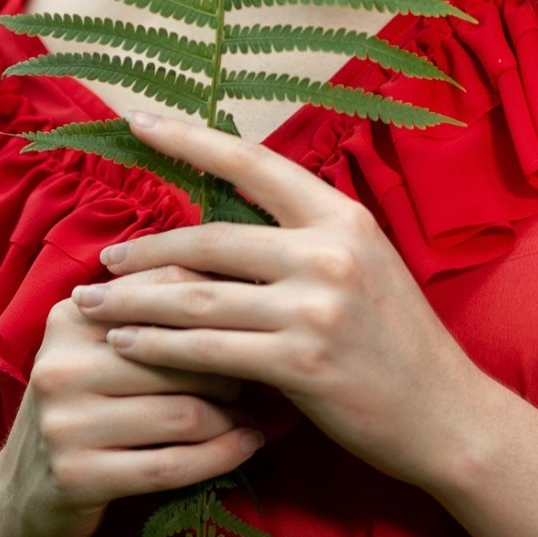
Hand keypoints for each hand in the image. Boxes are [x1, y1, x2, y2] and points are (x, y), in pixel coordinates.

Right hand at [0, 265, 265, 536]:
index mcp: (72, 316)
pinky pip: (171, 465)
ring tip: (250, 416)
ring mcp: (65, 422)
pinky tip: (245, 446)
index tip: (255, 317)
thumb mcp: (102, 347)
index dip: (221, 304)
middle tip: (256, 378)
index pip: (166, 290)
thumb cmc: (87, 404)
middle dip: (230, 370)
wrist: (23, 493)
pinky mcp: (77, 476)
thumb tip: (241, 275)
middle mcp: (62, 363)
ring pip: (183, 413)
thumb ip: (152, 309)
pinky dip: (220, 456)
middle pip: (180, 355)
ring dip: (230, 418)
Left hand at [77, 109, 487, 493]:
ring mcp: (315, 307)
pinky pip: (207, 350)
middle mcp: (329, 251)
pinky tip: (125, 345)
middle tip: (102, 261)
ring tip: (92, 303)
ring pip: (197, 297)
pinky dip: (157, 347)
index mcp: (343, 215)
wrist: (445, 413)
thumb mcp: (363, 265)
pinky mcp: (300, 362)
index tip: (138, 123)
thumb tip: (224, 221)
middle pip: (209, 239)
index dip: (190, 140)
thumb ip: (303, 238)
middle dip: (145, 249)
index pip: (252, 163)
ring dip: (134, 302)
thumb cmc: (395, 340)